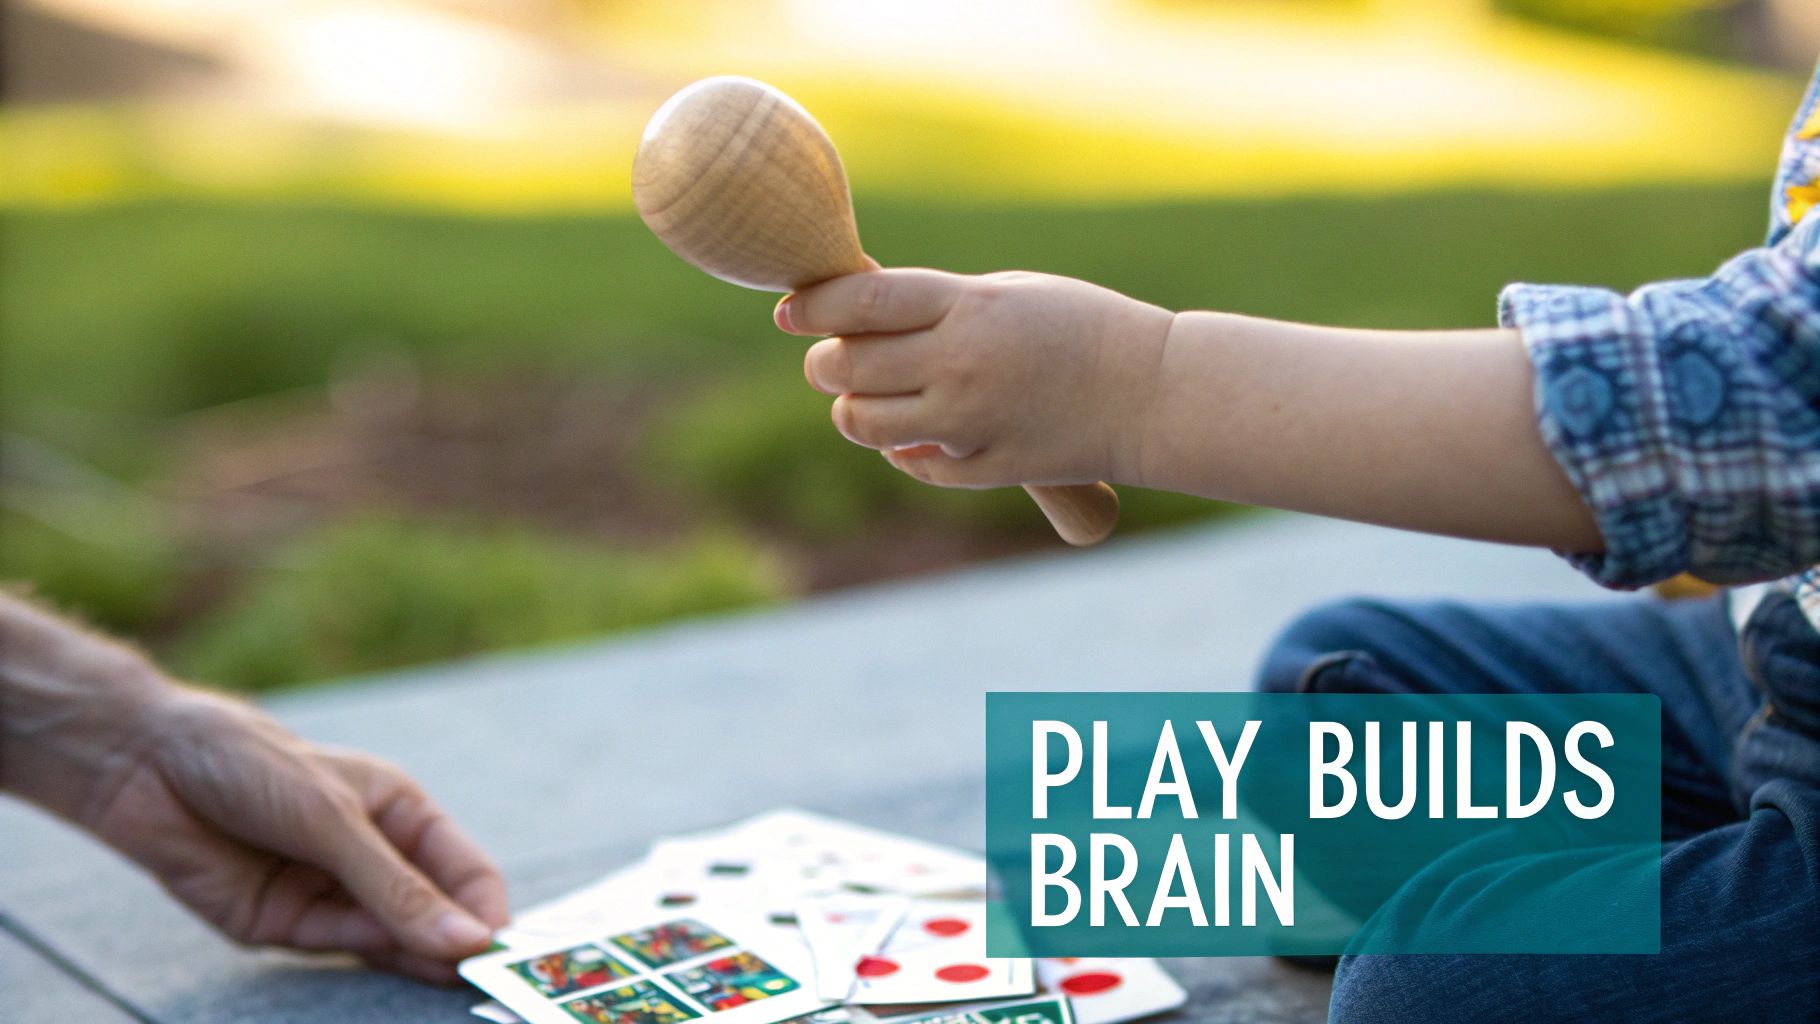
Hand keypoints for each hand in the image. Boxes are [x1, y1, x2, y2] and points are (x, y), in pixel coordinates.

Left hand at [69, 686, 507, 981]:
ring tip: (458, 984)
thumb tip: (468, 939)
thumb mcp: (335, 820)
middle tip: (487, 979)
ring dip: (422, 960)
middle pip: (432, 911)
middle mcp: (370, 856)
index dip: (484, 908)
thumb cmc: (252, 767)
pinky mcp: (285, 923)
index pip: (463, 870)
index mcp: (398, 812)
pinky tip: (409, 970)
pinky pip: (340, 949)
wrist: (147, 770)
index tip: (500, 946)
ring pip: (391, 938)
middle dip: (459, 942)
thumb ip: (397, 888)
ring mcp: (328, 892)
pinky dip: (375, 962)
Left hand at [776, 269, 1174, 487]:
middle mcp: (964, 364)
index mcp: (971, 306)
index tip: (788, 313)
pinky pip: (913, 464)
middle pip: (849, 366)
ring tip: (868, 399)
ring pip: (865, 424)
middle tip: (829, 360)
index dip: (813, 307)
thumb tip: (852, 317)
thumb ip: (934, 306)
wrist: (1154, 393)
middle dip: (825, 363)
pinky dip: (904, 450)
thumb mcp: (1006, 294)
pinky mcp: (986, 468)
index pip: (863, 302)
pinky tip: (924, 431)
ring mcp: (973, 422)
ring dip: (853, 410)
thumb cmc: (1080, 328)